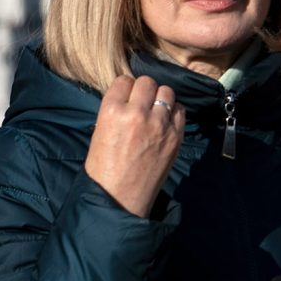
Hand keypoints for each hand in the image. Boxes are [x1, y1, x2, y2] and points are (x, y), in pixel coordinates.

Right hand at [85, 75, 184, 217]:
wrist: (121, 199)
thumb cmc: (104, 170)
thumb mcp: (99, 133)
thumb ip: (115, 112)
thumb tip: (128, 98)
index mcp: (112, 111)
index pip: (124, 81)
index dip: (125, 88)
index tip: (126, 96)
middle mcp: (137, 113)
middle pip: (147, 82)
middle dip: (143, 90)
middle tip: (142, 102)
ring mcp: (159, 124)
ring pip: (166, 92)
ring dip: (160, 98)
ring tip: (155, 110)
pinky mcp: (176, 136)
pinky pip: (180, 110)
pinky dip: (174, 111)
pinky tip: (166, 120)